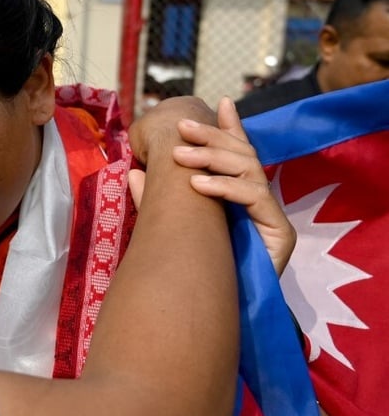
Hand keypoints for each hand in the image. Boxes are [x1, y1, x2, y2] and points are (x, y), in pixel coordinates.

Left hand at [128, 97, 294, 275]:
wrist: (219, 312)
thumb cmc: (199, 267)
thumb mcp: (175, 224)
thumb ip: (159, 198)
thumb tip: (135, 173)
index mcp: (239, 196)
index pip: (238, 153)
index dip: (230, 128)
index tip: (218, 103)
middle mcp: (260, 202)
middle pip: (243, 155)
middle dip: (212, 137)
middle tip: (180, 128)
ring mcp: (272, 217)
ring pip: (250, 169)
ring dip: (213, 157)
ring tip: (179, 156)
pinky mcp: (281, 233)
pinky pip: (256, 198)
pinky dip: (225, 187)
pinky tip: (198, 185)